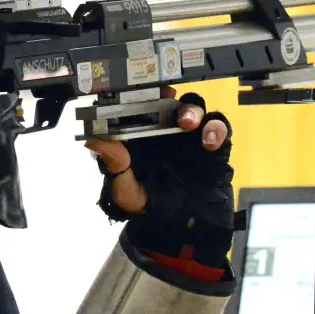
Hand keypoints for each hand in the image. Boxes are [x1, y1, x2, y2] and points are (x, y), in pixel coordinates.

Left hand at [84, 87, 230, 214]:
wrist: (176, 225)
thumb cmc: (146, 201)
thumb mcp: (123, 187)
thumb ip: (114, 164)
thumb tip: (94, 142)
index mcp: (143, 132)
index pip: (143, 104)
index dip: (142, 92)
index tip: (139, 88)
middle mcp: (168, 128)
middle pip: (171, 99)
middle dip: (170, 95)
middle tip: (166, 98)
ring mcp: (192, 135)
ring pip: (197, 108)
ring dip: (193, 110)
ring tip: (188, 123)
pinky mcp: (214, 147)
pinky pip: (220, 130)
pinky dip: (217, 130)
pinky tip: (208, 143)